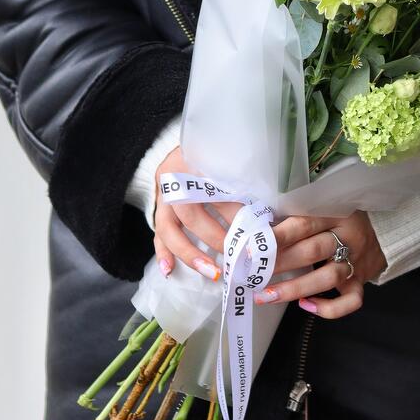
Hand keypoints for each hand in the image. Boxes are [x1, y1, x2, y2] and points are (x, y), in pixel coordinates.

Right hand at [152, 146, 241, 278]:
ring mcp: (163, 197)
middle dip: (216, 237)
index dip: (235, 213)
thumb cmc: (214, 156)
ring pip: (169, 228)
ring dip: (190, 253)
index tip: (254, 231)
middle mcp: (175, 181)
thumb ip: (242, 183)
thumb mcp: (228, 161)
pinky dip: (163, 253)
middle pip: (192, 213)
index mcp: (195, 163)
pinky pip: (157, 234)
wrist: (183, 148)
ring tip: (211, 272)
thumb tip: (262, 218)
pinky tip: (169, 271)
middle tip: (237, 254)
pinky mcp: (158, 210)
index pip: (215, 191)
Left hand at [254, 211, 386, 319]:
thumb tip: (253, 220)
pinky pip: (350, 300)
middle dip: (279, 263)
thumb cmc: (342, 215)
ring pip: (327, 277)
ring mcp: (357, 261)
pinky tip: (305, 306)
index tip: (249, 247)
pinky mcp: (361, 281)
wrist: (386, 228)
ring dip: (294, 288)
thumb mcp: (324, 204)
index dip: (276, 236)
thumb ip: (298, 212)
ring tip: (265, 296)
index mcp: (334, 212)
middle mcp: (348, 236)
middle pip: (312, 251)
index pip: (302, 223)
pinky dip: (329, 308)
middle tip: (250, 274)